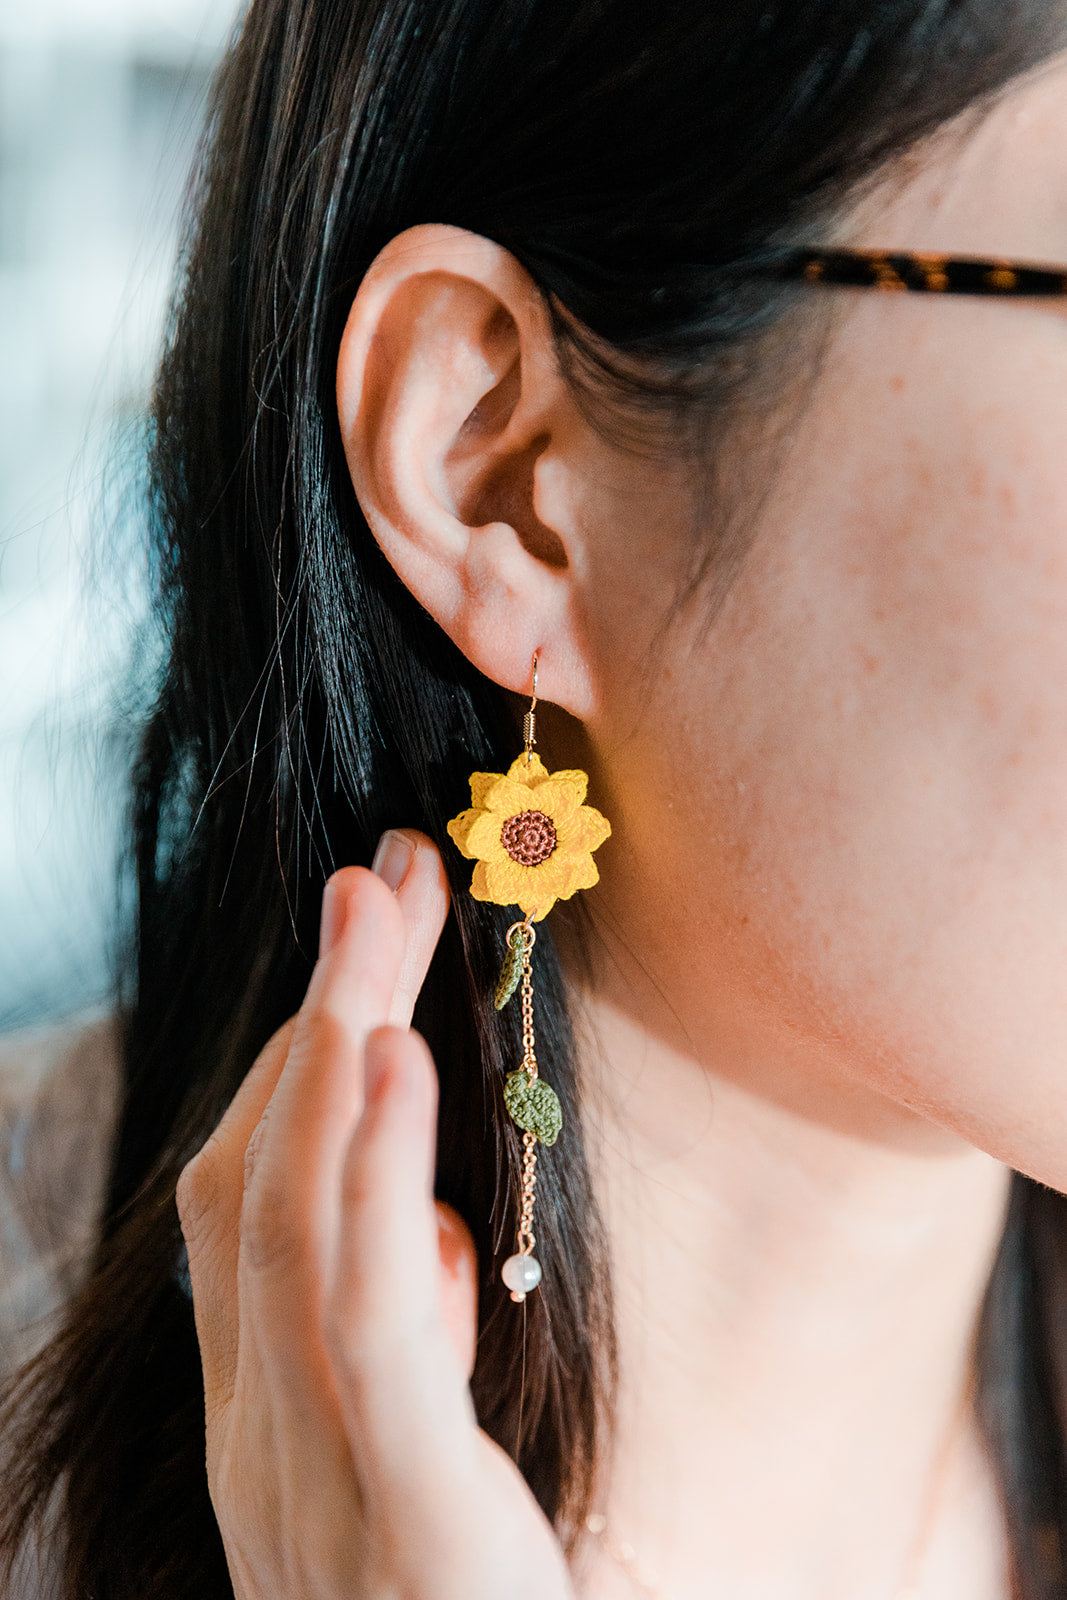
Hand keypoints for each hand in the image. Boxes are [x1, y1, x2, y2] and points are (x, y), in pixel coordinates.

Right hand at [176, 832, 574, 1599]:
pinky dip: (365, 1186)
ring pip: (293, 1231)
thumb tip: (409, 1223)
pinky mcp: (401, 1517)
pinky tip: (392, 1068)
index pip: (250, 1204)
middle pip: (266, 1182)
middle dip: (321, 1016)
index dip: (300, 1064)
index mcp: (265, 1415)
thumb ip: (392, 1347)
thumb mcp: (420, 1460)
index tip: (367, 950)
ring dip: (333, 1057)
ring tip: (377, 923)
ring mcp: (313, 1477)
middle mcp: (262, 1434)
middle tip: (377, 876)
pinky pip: (362, 1331)